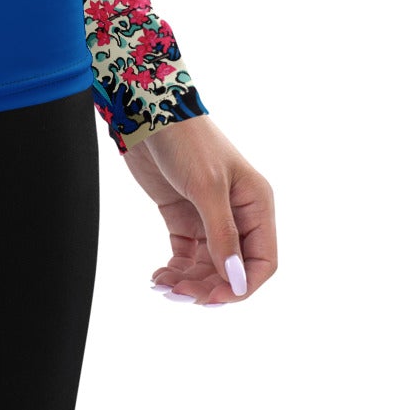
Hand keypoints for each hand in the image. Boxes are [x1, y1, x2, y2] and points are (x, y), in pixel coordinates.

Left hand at [120, 116, 275, 305]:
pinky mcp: (183, 216)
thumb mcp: (208, 186)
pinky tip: (159, 276)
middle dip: (208, 286)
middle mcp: (237, 214)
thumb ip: (223, 235)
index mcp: (256, 204)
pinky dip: (175, 269)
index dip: (242, 286)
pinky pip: (186, 255)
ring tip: (164, 286)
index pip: (262, 261)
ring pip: (207, 266)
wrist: (147, 112)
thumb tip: (236, 281)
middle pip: (232, 269)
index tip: (214, 297)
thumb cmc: (186, 140)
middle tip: (179, 294)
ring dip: (188, 281)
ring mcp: (209, 216)